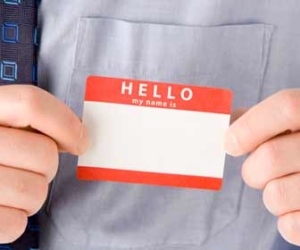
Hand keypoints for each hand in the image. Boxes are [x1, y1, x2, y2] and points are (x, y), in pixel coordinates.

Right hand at [0, 85, 88, 242]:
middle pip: (44, 154)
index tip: (81, 142)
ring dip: (32, 196)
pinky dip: (15, 219)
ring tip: (11, 189)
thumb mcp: (5, 125)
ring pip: (35, 192)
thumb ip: (34, 121)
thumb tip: (81, 137)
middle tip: (28, 169)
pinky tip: (1, 207)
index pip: (31, 104)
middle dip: (47, 167)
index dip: (66, 124)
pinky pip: (15, 224)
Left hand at [224, 89, 299, 245]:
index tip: (230, 144)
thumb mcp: (291, 123)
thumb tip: (225, 124)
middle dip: (252, 169)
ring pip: (275, 196)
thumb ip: (259, 119)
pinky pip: (290, 226)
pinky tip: (297, 206)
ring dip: (270, 194)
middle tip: (259, 170)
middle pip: (270, 157)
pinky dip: (285, 220)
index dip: (249, 127)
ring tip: (286, 186)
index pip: (285, 108)